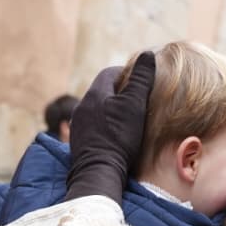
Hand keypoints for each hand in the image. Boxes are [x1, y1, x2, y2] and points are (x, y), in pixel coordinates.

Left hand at [64, 51, 154, 202]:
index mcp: (95, 93)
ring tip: (127, 117)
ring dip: (110, 109)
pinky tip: (115, 134)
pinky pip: (93, 125)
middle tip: (137, 98)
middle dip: (119, 91)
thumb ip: (140, 79)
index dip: (127, 73)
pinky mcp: (79, 141)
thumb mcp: (134, 105)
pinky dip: (104, 124)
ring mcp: (78, 124)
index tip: (141, 80)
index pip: (110, 72)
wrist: (99, 171)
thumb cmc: (119, 137)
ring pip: (97, 108)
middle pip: (102, 90)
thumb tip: (147, 54)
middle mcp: (82, 106)